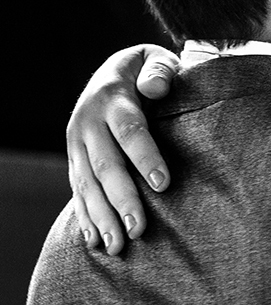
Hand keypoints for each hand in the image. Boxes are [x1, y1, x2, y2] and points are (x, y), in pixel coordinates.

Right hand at [67, 45, 178, 254]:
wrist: (111, 71)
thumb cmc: (146, 69)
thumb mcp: (154, 59)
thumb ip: (160, 70)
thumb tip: (155, 87)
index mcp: (112, 97)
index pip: (130, 131)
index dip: (145, 157)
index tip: (163, 184)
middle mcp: (88, 123)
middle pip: (106, 165)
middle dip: (122, 199)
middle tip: (138, 229)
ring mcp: (77, 143)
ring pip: (87, 183)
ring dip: (101, 216)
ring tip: (118, 246)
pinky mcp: (74, 158)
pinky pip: (77, 190)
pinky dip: (86, 216)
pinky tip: (96, 240)